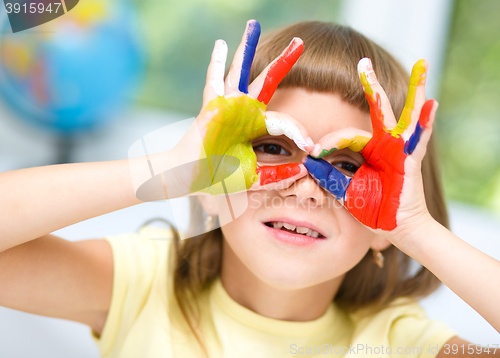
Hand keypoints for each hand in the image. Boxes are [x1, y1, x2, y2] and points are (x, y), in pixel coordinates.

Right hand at [175, 20, 312, 195]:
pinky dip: (216, 63)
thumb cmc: (219, 178)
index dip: (298, 132)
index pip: (283, 121)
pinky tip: (221, 45)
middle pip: (267, 81)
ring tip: (254, 25)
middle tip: (299, 42)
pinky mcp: (212, 106)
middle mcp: (243, 112)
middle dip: (283, 62)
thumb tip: (303, 170)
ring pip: (239, 72)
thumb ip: (277, 176)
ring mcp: (227, 106)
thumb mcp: (254, 178)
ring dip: (246, 49)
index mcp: (255, 127)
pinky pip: (214, 81)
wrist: (192, 179)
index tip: (311, 144)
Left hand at [303, 57, 437, 231]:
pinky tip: (431, 104)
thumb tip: (307, 162)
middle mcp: (385, 144)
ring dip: (414, 91)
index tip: (313, 153)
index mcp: (368, 150)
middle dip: (371, 85)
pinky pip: (418, 140)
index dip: (328, 143)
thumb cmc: (371, 209)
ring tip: (422, 65)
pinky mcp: (410, 159)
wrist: (393, 227)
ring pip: (404, 115)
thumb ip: (328, 175)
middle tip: (363, 62)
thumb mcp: (343, 190)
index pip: (344, 136)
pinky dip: (425, 123)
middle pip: (378, 109)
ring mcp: (400, 149)